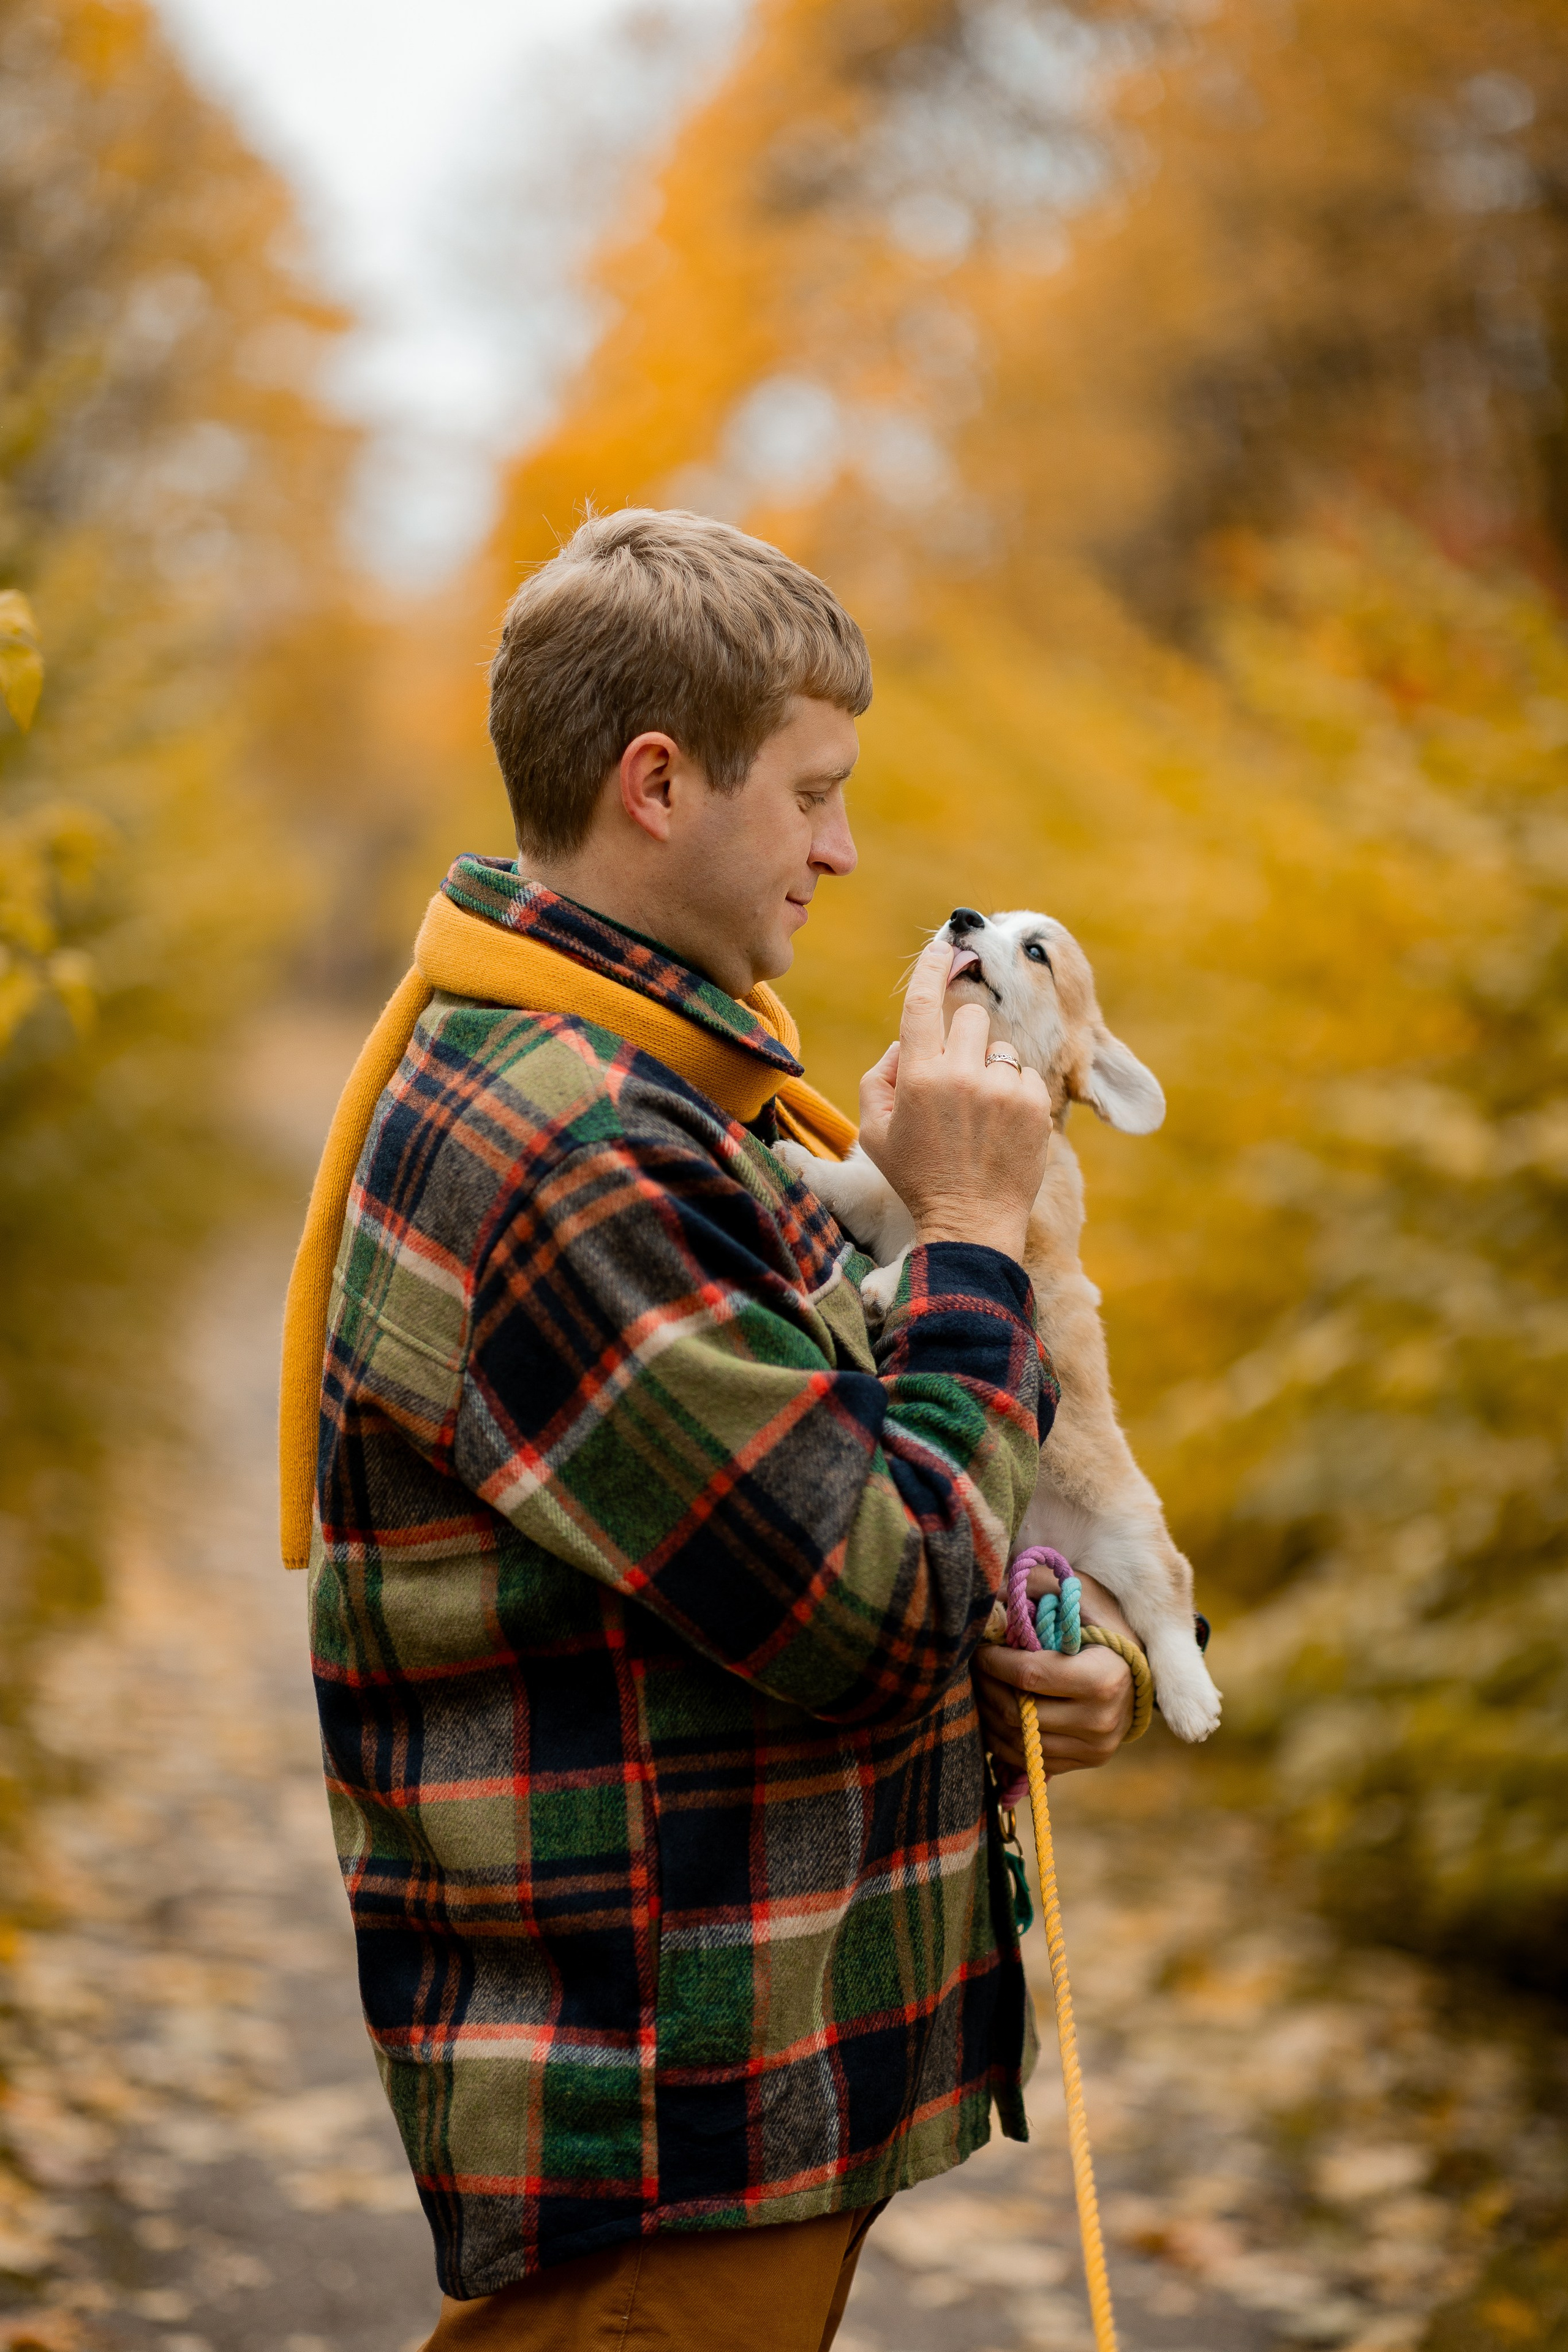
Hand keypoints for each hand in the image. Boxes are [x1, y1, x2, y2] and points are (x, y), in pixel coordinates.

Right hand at [856, 937, 1051, 1262]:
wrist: (971, 1222)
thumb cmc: (918, 1176)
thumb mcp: (875, 1132)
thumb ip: (879, 1076)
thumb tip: (906, 1043)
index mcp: (918, 1076)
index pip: (922, 1003)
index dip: (930, 967)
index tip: (943, 943)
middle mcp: (961, 1074)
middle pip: (969, 1017)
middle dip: (962, 1039)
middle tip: (957, 1079)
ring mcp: (1002, 1088)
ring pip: (999, 1047)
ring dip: (988, 1071)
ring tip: (979, 1117)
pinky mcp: (1034, 1104)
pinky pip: (1023, 1074)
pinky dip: (1012, 1093)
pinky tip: (1000, 1128)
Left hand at [974, 1570, 1137, 1777]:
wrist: (1139, 1668)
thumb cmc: (1105, 1625)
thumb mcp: (1080, 1594)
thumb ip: (1037, 1585)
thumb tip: (991, 1596)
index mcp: (1104, 1678)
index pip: (1028, 1676)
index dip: (993, 1662)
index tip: (979, 1647)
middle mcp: (1102, 1721)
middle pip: (1018, 1713)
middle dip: (985, 1687)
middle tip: (973, 1667)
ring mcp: (1095, 1747)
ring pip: (1018, 1742)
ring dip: (989, 1715)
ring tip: (982, 1688)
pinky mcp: (1087, 1761)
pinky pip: (1029, 1761)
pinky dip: (1004, 1739)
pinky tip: (997, 1712)